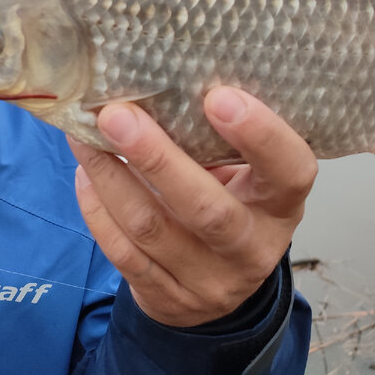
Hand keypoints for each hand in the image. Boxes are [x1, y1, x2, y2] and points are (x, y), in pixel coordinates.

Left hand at [68, 86, 316, 327]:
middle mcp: (252, 248)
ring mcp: (208, 281)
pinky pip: (123, 253)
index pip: (291, 172)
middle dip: (156, 158)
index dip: (261, 136)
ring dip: (110, 176)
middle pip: (206, 209)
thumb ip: (218, 139)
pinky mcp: (166, 298)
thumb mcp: (244, 173)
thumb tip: (159, 75)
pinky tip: (84, 174)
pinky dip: (97, 209)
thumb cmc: (230, 202)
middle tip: (117, 114)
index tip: (219, 96)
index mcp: (280, 205)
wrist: (217, 287)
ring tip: (84, 135)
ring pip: (152, 229)